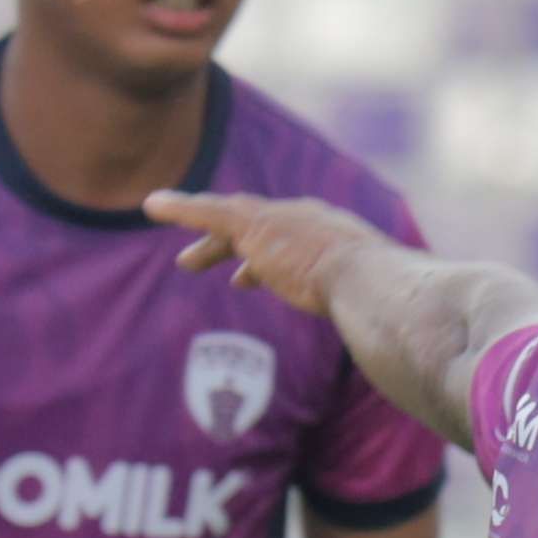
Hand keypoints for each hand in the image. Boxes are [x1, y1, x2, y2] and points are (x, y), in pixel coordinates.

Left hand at [149, 191, 375, 308]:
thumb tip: (385, 331)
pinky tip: (152, 206)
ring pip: (230, 221)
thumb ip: (369, 306)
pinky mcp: (251, 226)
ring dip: (207, 242)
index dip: (269, 256)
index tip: (250, 273)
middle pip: (260, 229)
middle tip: (208, 263)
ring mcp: (278, 220)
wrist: (367, 280)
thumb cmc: (380, 300)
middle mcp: (305, 218)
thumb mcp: (375, 299)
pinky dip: (180, 208)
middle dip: (234, 244)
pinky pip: (206, 213)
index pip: (294, 240)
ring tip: (185, 262)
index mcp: (333, 234)